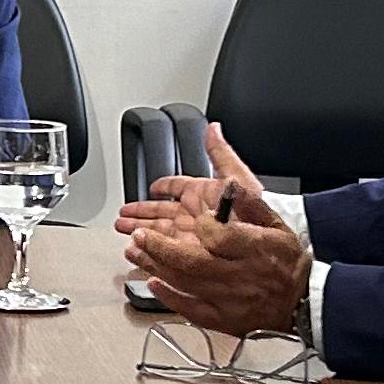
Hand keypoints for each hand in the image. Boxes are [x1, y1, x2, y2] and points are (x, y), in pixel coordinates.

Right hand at [111, 122, 275, 238]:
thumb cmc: (254, 211)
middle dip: (140, 213)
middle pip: (160, 212)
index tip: (151, 187)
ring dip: (139, 230)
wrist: (261, 245)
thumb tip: (213, 128)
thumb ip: (220, 153)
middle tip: (122, 215)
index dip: (162, 186)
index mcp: (202, 195)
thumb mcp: (236, 176)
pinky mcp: (188, 255)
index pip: (175, 188)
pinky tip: (137, 249)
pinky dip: (148, 250)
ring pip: (158, 232)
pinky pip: (163, 251)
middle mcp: (194, 216)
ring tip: (122, 229)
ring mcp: (190, 237)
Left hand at [124, 199, 312, 337]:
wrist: (303, 305)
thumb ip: (252, 204)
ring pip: (185, 282)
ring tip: (135, 252)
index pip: (218, 235)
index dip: (202, 224)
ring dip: (155, 266)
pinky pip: (190, 308)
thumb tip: (230, 185)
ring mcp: (228, 299)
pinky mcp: (222, 318)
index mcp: (253, 250)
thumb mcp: (277, 226)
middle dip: (159, 246)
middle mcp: (238, 276)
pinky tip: (153, 283)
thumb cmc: (289, 265)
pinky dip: (168, 296)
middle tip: (138, 234)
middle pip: (191, 261)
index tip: (197, 216)